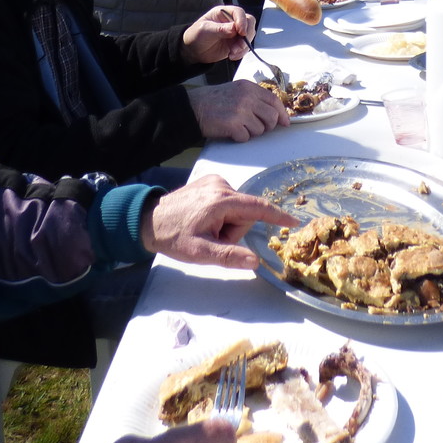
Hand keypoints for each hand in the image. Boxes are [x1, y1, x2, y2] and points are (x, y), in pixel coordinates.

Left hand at [141, 174, 296, 268]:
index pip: (258, 208)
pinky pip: (227, 201)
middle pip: (244, 212)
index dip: (277, 216)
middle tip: (212, 239)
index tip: (294, 221)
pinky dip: (221, 213)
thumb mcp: (200, 252)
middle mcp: (221, 185)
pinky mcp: (209, 182)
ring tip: (204, 229)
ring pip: (236, 208)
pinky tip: (202, 219)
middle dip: (234, 230)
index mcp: (221, 201)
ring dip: (226, 223)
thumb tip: (255, 261)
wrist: (147, 220)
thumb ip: (229, 256)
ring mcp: (214, 181)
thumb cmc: (173, 237)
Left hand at [182, 6, 253, 63]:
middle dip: (246, 35)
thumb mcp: (205, 30)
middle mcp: (232, 21)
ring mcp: (235, 33)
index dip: (242, 21)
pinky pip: (245, 47)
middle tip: (238, 45)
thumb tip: (234, 28)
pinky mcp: (236, 43)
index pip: (239, 12)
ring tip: (232, 53)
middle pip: (249, 22)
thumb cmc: (196, 35)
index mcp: (224, 12)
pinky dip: (241, 52)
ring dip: (244, 45)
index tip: (241, 32)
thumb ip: (220, 29)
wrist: (193, 51)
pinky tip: (232, 56)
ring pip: (249, 35)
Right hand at [188, 81, 288, 142]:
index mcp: (249, 87)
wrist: (193, 107)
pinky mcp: (233, 124)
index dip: (282, 113)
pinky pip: (246, 137)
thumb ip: (254, 98)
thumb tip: (275, 114)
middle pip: (271, 117)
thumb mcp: (236, 91)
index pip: (274, 100)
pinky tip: (230, 131)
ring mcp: (241, 110)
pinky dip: (239, 138)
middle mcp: (247, 97)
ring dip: (251, 132)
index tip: (285, 123)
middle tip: (256, 127)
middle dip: (267, 126)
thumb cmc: (214, 101)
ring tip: (238, 127)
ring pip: (260, 129)